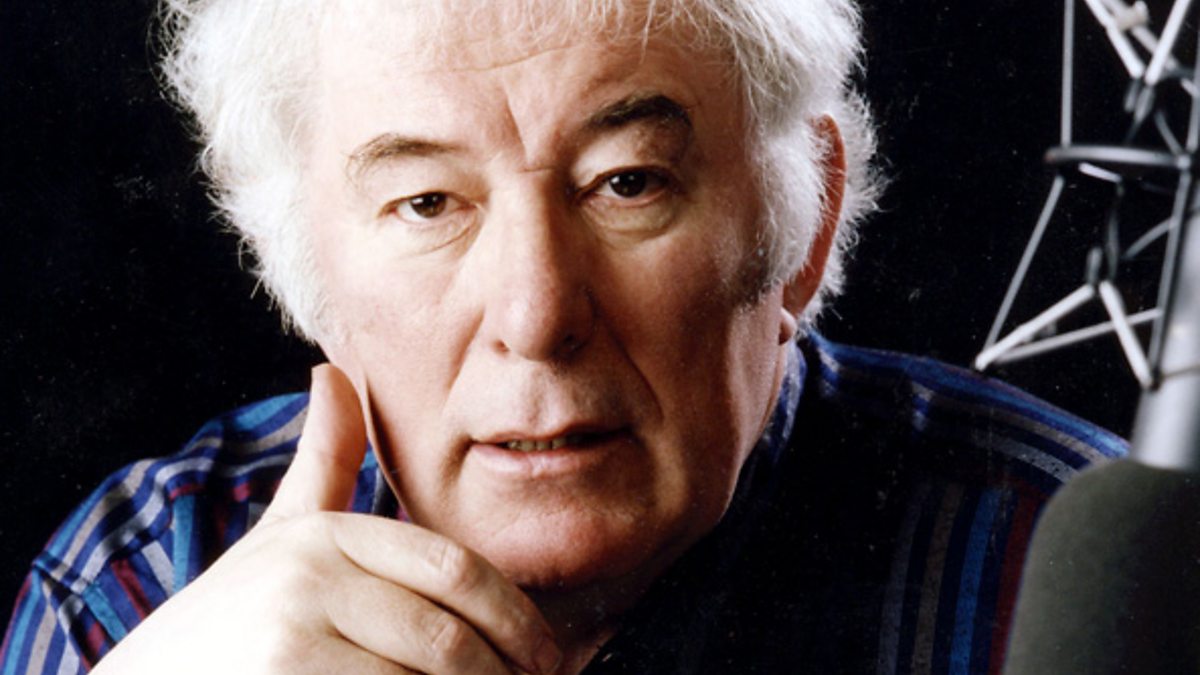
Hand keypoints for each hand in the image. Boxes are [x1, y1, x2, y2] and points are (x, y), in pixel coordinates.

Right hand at [93, 365, 560, 673]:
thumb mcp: (282, 532)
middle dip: (501, 671)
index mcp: (326, 534)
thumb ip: (323, 460)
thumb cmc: (233, 614)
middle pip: (447, 636)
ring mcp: (290, 638)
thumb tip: (334, 370)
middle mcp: (308, 578)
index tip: (542, 654)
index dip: (513, 615)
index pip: (452, 569)